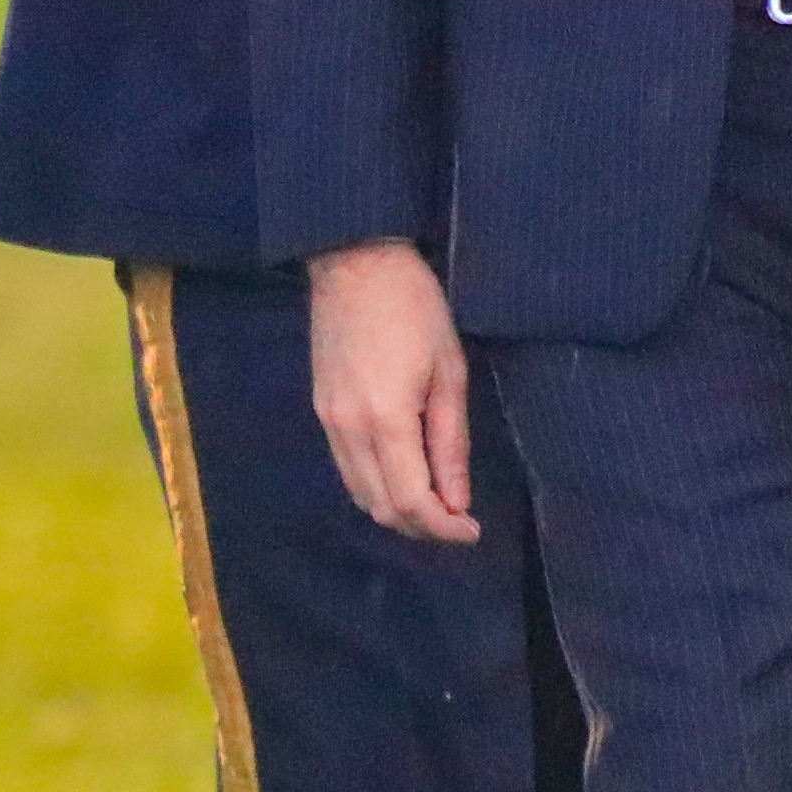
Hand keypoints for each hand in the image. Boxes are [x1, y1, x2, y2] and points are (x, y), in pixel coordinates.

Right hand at [307, 237, 478, 544]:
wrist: (354, 261)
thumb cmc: (415, 307)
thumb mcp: (449, 371)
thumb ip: (451, 442)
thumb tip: (458, 500)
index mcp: (386, 419)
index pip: (411, 500)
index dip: (443, 527)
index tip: (472, 530)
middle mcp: (349, 430)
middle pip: (382, 507)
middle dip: (422, 527)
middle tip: (458, 522)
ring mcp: (328, 422)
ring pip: (360, 494)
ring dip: (397, 511)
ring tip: (435, 503)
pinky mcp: (319, 411)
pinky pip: (347, 469)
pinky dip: (376, 487)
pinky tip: (403, 476)